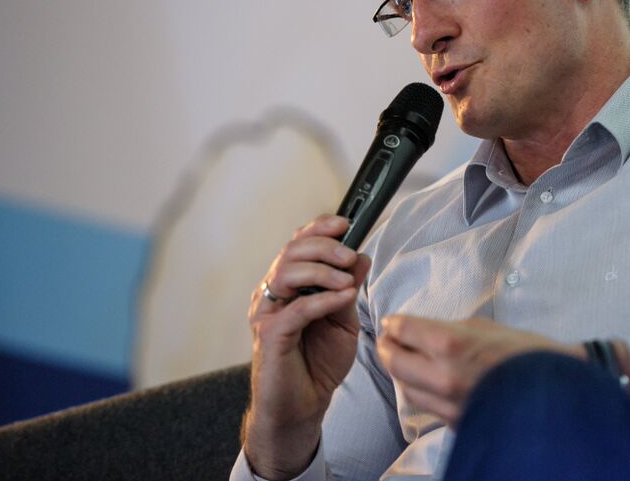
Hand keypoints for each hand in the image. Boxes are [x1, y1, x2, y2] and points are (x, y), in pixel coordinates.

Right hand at [243, 215, 371, 479]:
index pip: (298, 244)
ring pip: (286, 273)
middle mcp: (273, 293)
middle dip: (325, 247)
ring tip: (348, 280)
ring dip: (322, 270)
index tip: (346, 224)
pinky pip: (296, 308)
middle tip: (350, 255)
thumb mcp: (344, 320)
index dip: (319, 229)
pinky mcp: (270, 335)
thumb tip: (362, 256)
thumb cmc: (319, 363)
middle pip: (291, 251)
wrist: (303, 407)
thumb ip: (349, 288)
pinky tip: (344, 298)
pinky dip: (323, 299)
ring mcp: (267, 313)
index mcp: (289, 284)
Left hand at [376, 315, 583, 427]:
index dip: (394, 324)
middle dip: (387, 348)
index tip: (392, 322)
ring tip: (403, 361)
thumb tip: (424, 330)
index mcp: (450, 344)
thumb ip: (449, 328)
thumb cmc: (523, 351)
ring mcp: (447, 403)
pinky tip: (425, 383)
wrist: (553, 390)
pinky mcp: (455, 422)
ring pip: (405, 389)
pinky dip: (419, 392)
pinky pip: (426, 407)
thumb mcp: (485, 326)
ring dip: (400, 373)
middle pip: (394, 362)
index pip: (404, 331)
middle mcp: (442, 376)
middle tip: (387, 340)